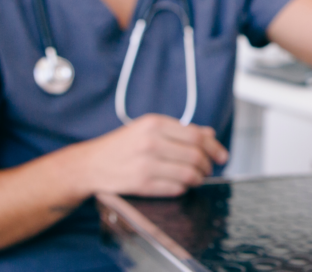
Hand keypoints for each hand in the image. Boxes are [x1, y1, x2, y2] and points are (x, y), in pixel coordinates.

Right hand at [69, 114, 228, 197]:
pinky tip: (181, 185)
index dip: (214, 147)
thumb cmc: (121, 145)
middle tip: (209, 168)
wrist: (90, 164)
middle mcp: (151, 142)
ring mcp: (146, 164)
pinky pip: (175, 188)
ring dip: (198, 178)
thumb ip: (179, 130)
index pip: (197, 135)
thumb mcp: (148, 128)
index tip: (221, 155)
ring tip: (197, 178)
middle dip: (208, 164)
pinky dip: (183, 188)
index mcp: (154, 124)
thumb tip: (209, 133)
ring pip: (189, 174)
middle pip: (196, 155)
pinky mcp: (142, 184)